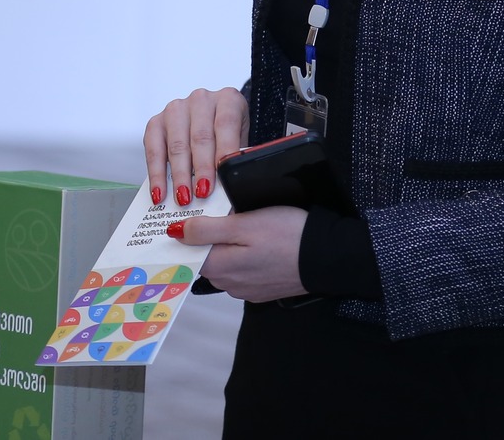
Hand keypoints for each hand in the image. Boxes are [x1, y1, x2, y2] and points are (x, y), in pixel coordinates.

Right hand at [143, 87, 246, 207]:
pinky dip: (156, 174)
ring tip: (183, 197)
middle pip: (200, 136)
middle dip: (201, 168)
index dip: (224, 150)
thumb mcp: (240, 140)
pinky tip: (160, 191)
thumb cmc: (227, 133)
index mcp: (227, 99)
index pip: (226, 123)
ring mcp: (176, 109)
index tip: (223, 174)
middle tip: (202, 192)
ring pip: (177, 145)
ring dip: (180, 174)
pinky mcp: (156, 122)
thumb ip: (236, 158)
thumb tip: (234, 184)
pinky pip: (153, 150)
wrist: (211, 122)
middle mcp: (200, 100)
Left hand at [176, 207, 308, 301]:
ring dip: (231, 246)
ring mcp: (247, 289)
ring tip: (248, 224)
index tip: (197, 214)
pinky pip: (246, 270)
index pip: (189, 250)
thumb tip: (175, 232)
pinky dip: (248, 256)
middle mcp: (229, 284)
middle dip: (212, 236)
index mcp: (220, 268)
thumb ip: (207, 229)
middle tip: (228, 213)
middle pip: (208, 256)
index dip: (190, 231)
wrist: (328, 257)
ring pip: (228, 263)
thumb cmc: (289, 237)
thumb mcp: (245, 223)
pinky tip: (262, 243)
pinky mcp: (264, 288)